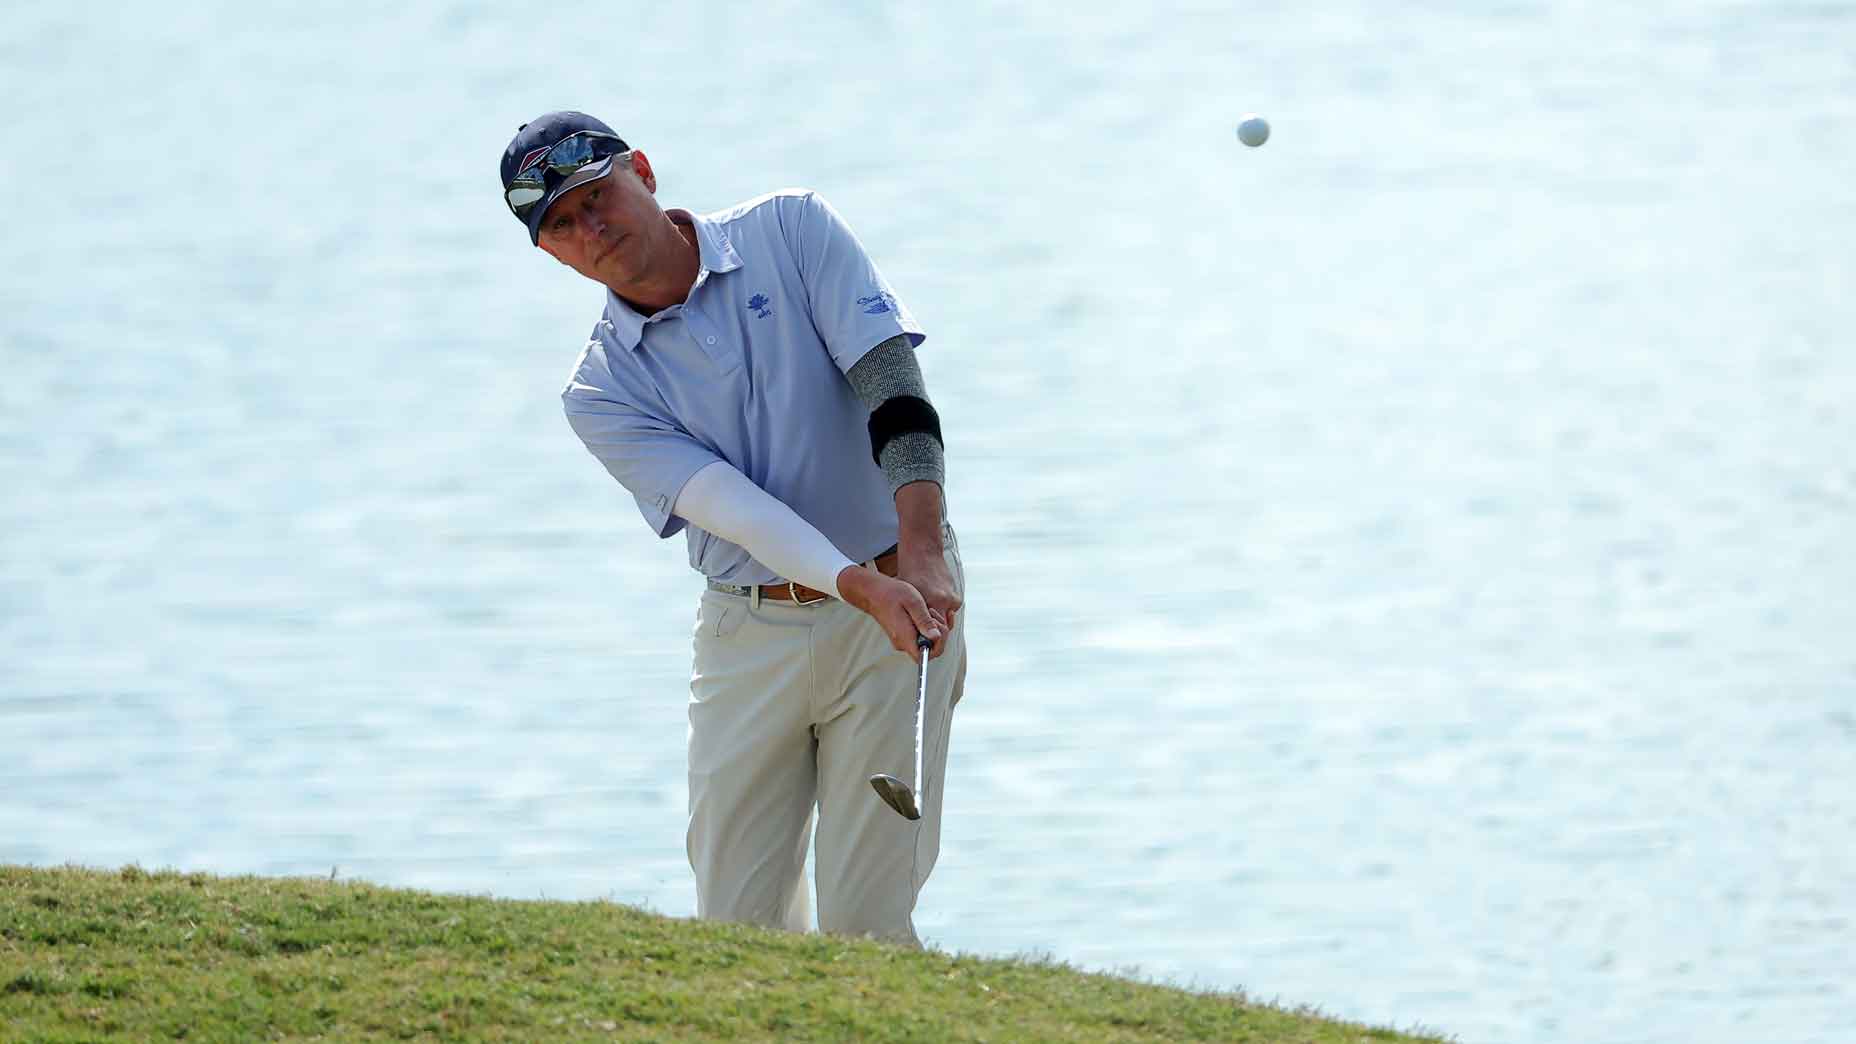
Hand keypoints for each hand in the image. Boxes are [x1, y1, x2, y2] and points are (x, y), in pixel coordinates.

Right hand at [896, 545, 960, 659]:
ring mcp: (902, 640)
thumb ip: (925, 621)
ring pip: (926, 643)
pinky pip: (921, 637)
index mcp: (904, 637)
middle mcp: (902, 643)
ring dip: (934, 628)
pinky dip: (928, 627)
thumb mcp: (913, 602)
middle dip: (939, 634)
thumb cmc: (892, 594)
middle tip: (934, 614)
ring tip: (929, 610)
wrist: (874, 592)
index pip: (924, 656)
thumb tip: (936, 637)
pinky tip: (927, 613)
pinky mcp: (903, 635)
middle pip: (929, 651)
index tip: (938, 627)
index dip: (937, 645)